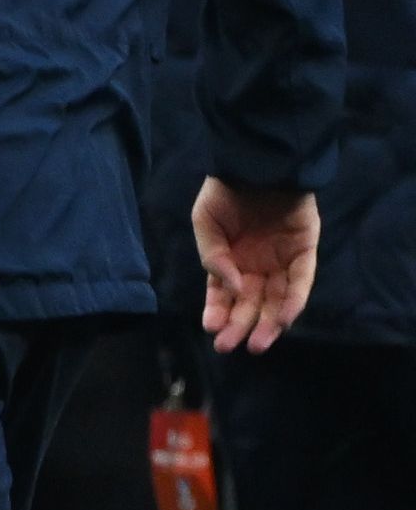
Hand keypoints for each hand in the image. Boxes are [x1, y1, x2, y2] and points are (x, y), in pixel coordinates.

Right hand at [197, 176, 321, 352]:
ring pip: (276, 299)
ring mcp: (282, 260)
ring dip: (268, 323)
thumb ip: (213, 255)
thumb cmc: (226, 192)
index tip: (212, 329)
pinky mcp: (304, 252)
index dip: (218, 311)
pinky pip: (301, 281)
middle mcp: (256, 264)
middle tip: (230, 346)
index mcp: (230, 259)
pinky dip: (293, 301)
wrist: (259, 164)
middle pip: (250, 302)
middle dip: (240, 325)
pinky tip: (283, 319)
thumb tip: (228, 286)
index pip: (224, 294)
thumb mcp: (205, 222)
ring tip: (257, 345)